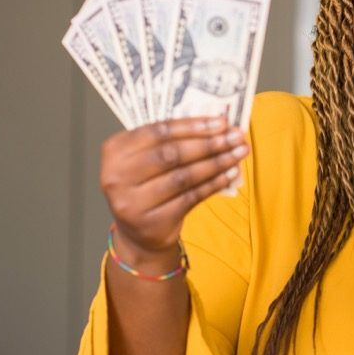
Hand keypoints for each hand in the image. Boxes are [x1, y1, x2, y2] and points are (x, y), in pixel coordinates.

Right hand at [100, 116, 248, 263]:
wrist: (139, 232)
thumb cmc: (147, 186)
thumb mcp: (147, 160)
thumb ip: (173, 141)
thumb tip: (217, 125)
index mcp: (114, 151)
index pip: (157, 132)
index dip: (192, 126)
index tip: (221, 121)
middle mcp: (116, 176)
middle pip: (171, 154)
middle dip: (209, 143)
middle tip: (236, 136)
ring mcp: (132, 202)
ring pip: (184, 176)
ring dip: (217, 162)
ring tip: (239, 152)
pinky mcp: (152, 221)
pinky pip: (191, 197)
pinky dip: (214, 183)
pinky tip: (231, 173)